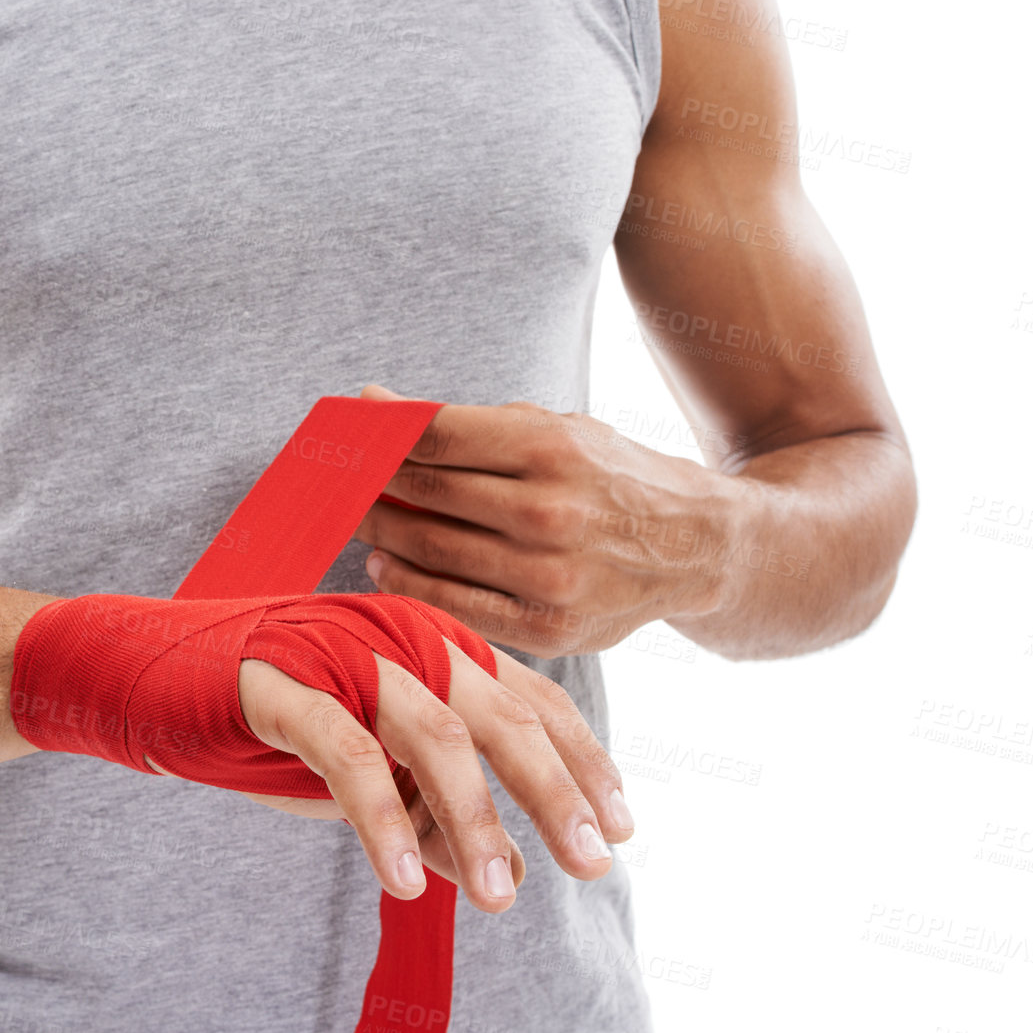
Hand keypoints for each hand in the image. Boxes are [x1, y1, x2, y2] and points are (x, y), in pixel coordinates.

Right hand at [224, 638, 633, 911]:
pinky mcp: (284, 683)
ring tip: (501, 895)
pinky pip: (348, 754)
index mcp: (434, 648)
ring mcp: (344, 654)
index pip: (531, 701)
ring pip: (436, 735)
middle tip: (593, 861)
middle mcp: (403, 639)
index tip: (622, 827)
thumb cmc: (273, 719)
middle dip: (554, 792)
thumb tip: (503, 879)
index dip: (582, 762)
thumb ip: (436, 819)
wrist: (156, 674)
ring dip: (476, 820)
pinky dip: (381, 819)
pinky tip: (401, 878)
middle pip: (503, 715)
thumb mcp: (374, 778)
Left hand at [352, 384, 745, 655]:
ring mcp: (549, 577)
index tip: (344, 436)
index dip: (377, 435)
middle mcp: (550, 513)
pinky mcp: (549, 630)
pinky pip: (454, 605)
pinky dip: (408, 583)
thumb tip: (371, 402)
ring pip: (432, 552)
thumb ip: (461, 422)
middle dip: (369, 485)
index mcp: (551, 447)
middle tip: (335, 482)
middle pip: (425, 494)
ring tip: (358, 520)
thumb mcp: (551, 429)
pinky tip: (386, 563)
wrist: (696, 547)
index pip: (434, 436)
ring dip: (380, 533)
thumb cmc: (607, 478)